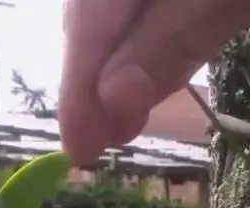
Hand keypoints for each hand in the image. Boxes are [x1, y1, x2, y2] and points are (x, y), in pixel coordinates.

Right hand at [57, 0, 249, 162]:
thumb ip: (171, 37)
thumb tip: (111, 99)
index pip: (88, 18)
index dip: (78, 86)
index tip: (78, 150)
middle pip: (95, 11)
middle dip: (94, 80)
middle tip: (97, 144)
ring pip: (122, 9)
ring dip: (120, 66)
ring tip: (118, 122)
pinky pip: (153, 2)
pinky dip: (151, 38)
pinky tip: (145, 75)